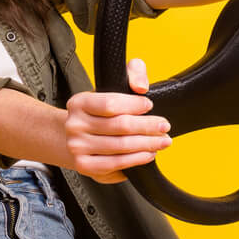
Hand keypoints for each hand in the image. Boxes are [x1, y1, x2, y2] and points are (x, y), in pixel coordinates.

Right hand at [63, 56, 170, 183]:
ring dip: (148, 144)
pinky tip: (149, 154)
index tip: (150, 105)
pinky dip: (137, 159)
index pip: (111, 104)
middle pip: (120, 126)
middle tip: (165, 126)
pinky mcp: (84, 165)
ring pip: (121, 146)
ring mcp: (77, 147)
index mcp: (79, 102)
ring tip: (163, 141)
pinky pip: (116, 163)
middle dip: (148, 126)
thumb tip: (141, 87)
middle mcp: (74, 125)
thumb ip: (133, 73)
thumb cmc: (102, 111)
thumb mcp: (115, 84)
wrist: (79, 137)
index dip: (134, 105)